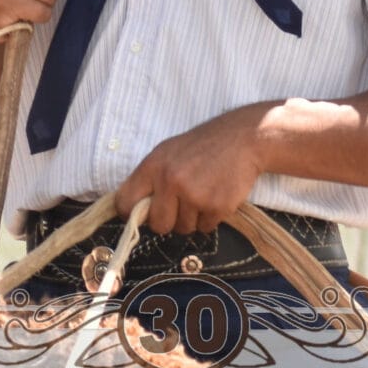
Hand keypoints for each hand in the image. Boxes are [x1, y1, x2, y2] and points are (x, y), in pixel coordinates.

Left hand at [113, 105, 270, 234]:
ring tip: (202, 193)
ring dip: (192, 218)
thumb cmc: (202, 146)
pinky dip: (210, 218)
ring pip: (183, 229)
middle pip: (157, 225)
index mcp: (153, 166)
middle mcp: (171, 181)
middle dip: (168, 220)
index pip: (125, 203)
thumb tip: (132, 209)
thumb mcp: (167, 152)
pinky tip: (216, 196)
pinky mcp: (216, 206)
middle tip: (180, 204)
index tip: (141, 214)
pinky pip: (205, 228)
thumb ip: (149, 179)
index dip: (131, 214)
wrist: (242, 139)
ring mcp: (195, 195)